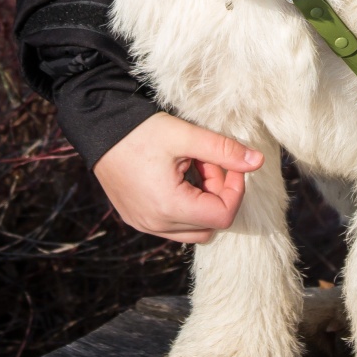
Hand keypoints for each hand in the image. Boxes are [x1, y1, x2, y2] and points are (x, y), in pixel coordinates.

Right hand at [93, 112, 263, 242]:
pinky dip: (185, 205)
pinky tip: (178, 175)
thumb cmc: (141, 131)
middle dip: (219, 194)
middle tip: (209, 162)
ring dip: (203, 201)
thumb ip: (225, 151)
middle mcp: (155, 224)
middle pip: (210, 225)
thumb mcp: (187, 136)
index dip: (235, 190)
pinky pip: (173, 224)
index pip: (223, 215)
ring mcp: (144, 225)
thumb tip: (258, 161)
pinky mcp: (137, 219)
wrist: (98, 128)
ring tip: (193, 167)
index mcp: (169, 207)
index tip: (230, 164)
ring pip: (193, 228)